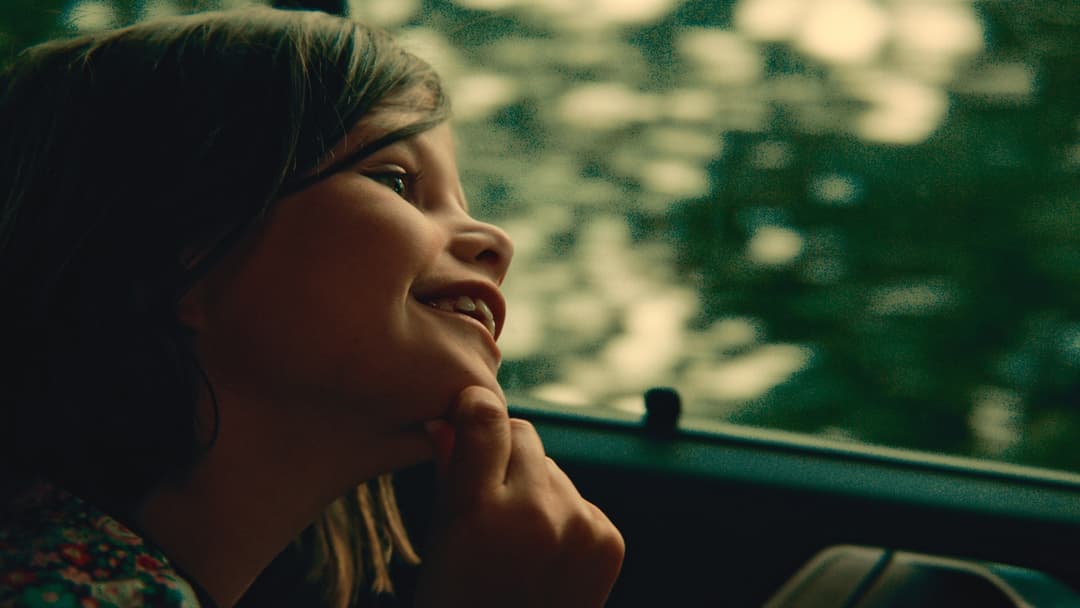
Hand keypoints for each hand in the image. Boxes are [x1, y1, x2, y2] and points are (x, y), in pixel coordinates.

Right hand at [415, 386, 624, 606]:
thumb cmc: (460, 604)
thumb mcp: (439, 542)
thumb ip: (447, 473)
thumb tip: (448, 419)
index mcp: (480, 512)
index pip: (487, 418)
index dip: (475, 408)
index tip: (468, 409)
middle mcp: (537, 511)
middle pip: (524, 435)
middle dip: (505, 454)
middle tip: (488, 496)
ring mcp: (579, 525)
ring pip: (553, 468)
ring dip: (536, 487)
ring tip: (517, 539)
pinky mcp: (608, 539)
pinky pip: (579, 498)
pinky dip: (563, 515)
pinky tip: (546, 555)